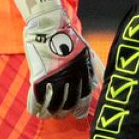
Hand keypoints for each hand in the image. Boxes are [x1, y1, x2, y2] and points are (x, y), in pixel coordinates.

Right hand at [8, 0, 99, 118]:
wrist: (49, 24)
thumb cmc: (69, 38)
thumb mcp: (88, 53)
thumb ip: (96, 69)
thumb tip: (102, 84)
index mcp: (83, 73)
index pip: (85, 99)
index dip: (81, 110)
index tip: (77, 114)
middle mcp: (70, 78)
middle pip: (68, 105)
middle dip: (64, 112)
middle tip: (59, 114)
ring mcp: (53, 79)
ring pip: (52, 106)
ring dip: (50, 113)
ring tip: (47, 114)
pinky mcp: (38, 77)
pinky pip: (36, 100)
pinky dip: (36, 109)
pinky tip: (36, 111)